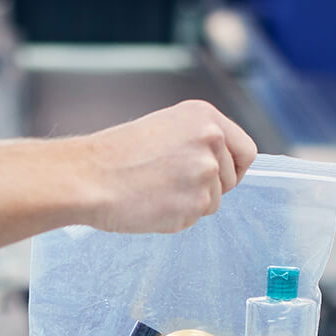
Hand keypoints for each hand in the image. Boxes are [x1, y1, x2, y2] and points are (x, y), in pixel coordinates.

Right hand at [80, 100, 258, 233]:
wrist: (88, 177)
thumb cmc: (115, 155)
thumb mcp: (165, 128)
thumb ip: (197, 142)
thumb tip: (220, 165)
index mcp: (205, 117)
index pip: (246, 150)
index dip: (234, 167)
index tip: (221, 175)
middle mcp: (211, 142)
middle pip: (231, 179)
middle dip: (209, 187)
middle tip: (172, 184)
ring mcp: (205, 174)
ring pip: (213, 202)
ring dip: (189, 203)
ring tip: (156, 191)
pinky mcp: (195, 204)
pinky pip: (195, 219)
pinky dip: (176, 217)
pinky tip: (152, 204)